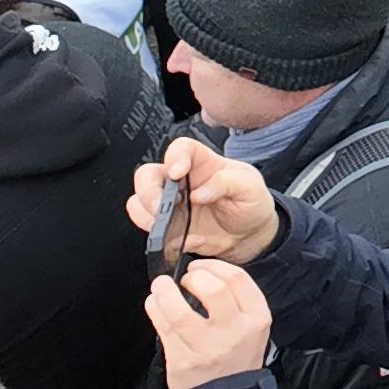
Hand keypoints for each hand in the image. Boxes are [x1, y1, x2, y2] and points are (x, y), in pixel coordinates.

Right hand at [129, 140, 281, 264]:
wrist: (250, 234)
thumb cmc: (250, 202)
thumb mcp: (251, 187)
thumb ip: (228, 182)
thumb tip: (200, 192)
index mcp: (203, 163)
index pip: (181, 148)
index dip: (174, 157)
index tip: (177, 173)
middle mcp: (181, 181)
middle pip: (147, 175)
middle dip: (147, 191)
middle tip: (160, 207)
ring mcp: (171, 205)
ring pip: (138, 203)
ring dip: (148, 217)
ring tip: (174, 227)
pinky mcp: (168, 228)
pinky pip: (149, 231)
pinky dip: (163, 239)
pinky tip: (188, 240)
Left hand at [147, 259, 276, 388]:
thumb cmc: (236, 359)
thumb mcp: (252, 328)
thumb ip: (236, 302)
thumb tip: (202, 274)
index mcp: (256, 318)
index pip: (237, 279)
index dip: (213, 266)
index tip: (200, 266)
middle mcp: (234, 332)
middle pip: (212, 289)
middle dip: (192, 277)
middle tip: (183, 278)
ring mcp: (208, 348)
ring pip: (180, 311)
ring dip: (165, 292)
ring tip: (160, 287)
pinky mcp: (184, 362)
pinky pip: (164, 329)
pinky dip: (155, 310)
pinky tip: (154, 304)